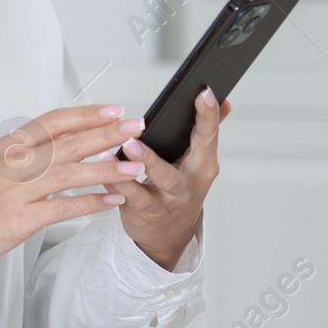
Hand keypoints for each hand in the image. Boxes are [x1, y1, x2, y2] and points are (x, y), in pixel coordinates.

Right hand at [0, 105, 147, 270]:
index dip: (86, 114)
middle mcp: (13, 164)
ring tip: (134, 167)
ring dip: (105, 170)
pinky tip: (112, 200)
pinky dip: (90, 203)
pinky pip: (63, 209)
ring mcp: (16, 191)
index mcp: (9, 145)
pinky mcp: (21, 219)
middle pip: (67, 143)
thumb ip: (32, 150)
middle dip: (106, 134)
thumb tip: (74, 136)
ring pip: (69, 174)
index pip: (53, 122)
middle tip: (136, 128)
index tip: (115, 110)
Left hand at [117, 88, 230, 269]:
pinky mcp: (142, 211)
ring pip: (156, 182)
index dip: (207, 114)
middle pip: (184, 161)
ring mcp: (165, 199)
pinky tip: (104, 166)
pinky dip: (115, 182)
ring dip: (141, 164)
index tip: (203, 92)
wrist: (167, 236)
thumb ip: (206, 131)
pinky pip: (127, 195)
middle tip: (143, 130)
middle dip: (167, 147)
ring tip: (126, 147)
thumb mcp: (198, 162)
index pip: (208, 135)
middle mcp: (186, 183)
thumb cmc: (180, 190)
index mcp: (202, 165)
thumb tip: (223, 101)